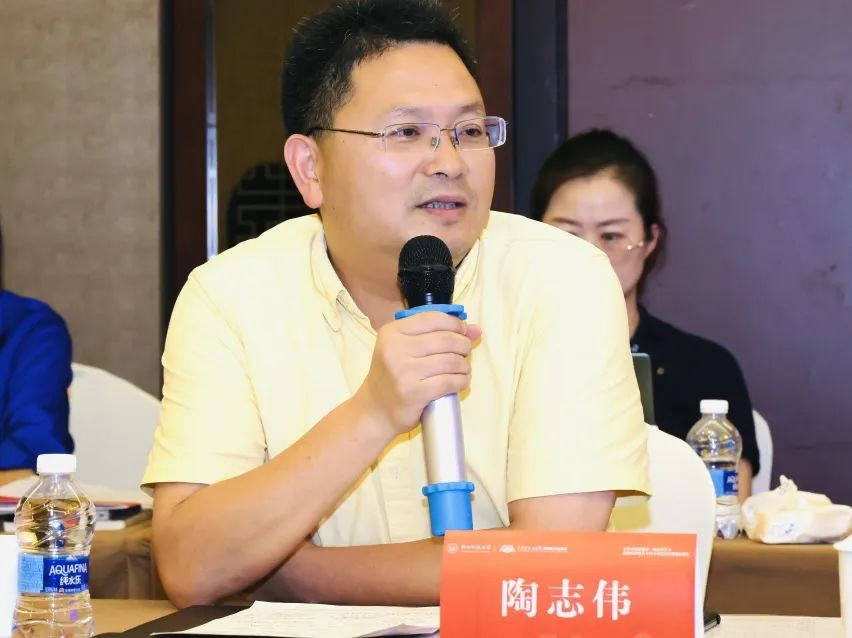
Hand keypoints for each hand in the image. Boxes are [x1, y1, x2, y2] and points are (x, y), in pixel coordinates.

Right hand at [354, 311, 480, 436]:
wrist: (375, 411)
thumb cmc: (393, 376)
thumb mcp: (407, 350)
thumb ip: (439, 335)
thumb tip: (476, 329)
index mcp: (392, 332)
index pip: (433, 318)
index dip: (455, 323)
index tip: (463, 332)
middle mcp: (395, 349)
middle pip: (445, 339)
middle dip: (463, 345)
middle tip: (464, 353)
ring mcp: (403, 371)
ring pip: (451, 360)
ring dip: (464, 365)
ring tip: (462, 369)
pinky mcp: (413, 392)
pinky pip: (449, 381)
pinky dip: (461, 381)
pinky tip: (460, 381)